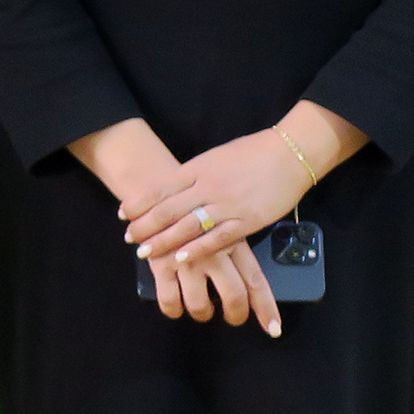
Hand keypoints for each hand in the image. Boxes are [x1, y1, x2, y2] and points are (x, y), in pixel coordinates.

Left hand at [73, 107, 363, 337]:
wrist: (290, 153)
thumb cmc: (252, 153)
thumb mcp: (216, 158)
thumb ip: (195, 175)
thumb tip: (173, 189)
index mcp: (199, 169)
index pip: (161, 188)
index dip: (139, 203)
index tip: (123, 214)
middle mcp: (208, 187)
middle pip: (169, 210)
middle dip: (145, 226)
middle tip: (129, 239)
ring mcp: (227, 205)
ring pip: (188, 226)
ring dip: (164, 241)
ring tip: (145, 253)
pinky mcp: (247, 221)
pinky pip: (217, 238)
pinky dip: (197, 250)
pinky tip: (181, 259)